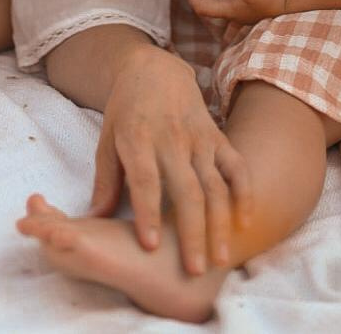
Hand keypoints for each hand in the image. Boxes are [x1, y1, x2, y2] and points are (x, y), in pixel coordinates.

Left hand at [89, 46, 252, 273]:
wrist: (154, 69)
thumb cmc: (125, 111)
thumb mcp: (106, 139)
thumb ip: (105, 179)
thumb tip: (95, 219)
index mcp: (138, 139)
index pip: (145, 180)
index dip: (148, 213)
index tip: (151, 246)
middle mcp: (172, 139)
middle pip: (186, 190)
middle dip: (192, 233)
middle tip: (194, 271)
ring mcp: (198, 137)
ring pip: (214, 184)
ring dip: (219, 224)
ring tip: (220, 261)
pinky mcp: (216, 135)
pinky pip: (235, 165)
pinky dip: (244, 192)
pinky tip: (245, 222)